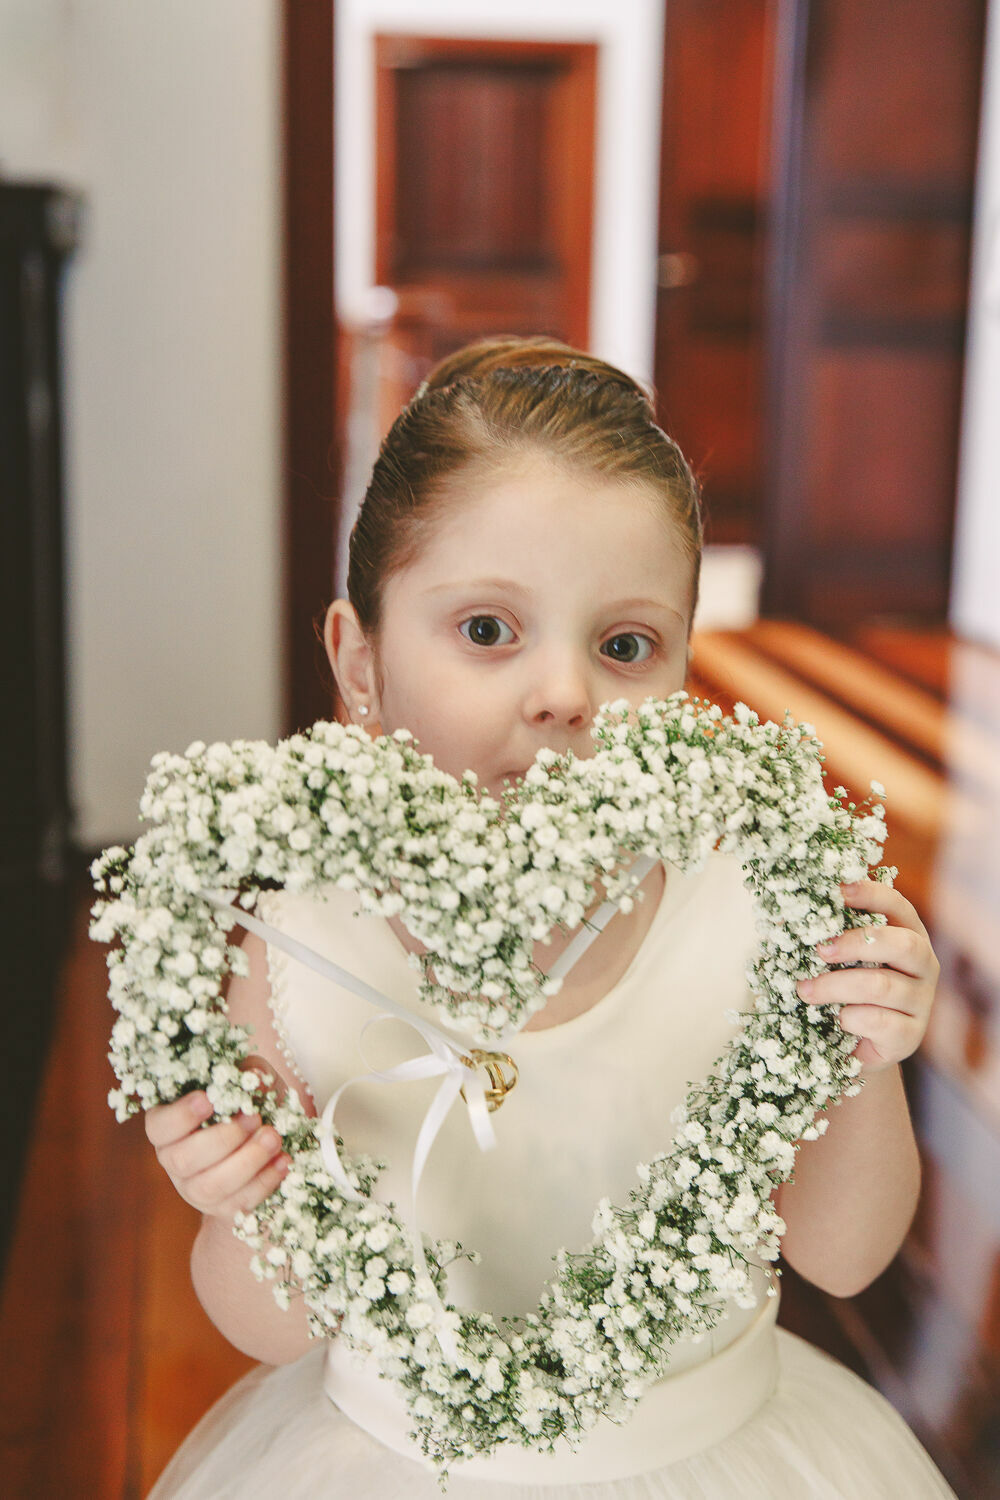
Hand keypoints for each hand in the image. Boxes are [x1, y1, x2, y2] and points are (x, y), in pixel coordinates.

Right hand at [145, 1089, 290, 1219]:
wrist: (263, 1139)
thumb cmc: (247, 1102)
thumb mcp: (248, 1080)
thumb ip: (247, 1074)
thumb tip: (252, 1078)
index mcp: (168, 1125)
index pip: (160, 1126)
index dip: (180, 1115)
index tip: (208, 1099)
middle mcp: (174, 1159)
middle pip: (183, 1160)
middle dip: (223, 1138)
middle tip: (254, 1117)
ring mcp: (194, 1189)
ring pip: (210, 1186)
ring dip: (246, 1162)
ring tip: (273, 1138)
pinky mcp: (221, 1208)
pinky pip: (238, 1203)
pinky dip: (264, 1181)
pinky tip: (283, 1160)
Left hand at [796, 880, 939, 1073]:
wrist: (850, 1046)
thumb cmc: (841, 989)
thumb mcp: (834, 958)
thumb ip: (822, 934)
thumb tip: (784, 913)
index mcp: (906, 934)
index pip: (897, 906)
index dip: (871, 894)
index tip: (838, 890)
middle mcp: (923, 965)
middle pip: (904, 944)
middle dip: (857, 943)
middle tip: (820, 950)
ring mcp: (921, 1001)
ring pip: (882, 986)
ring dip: (835, 986)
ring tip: (805, 990)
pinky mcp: (910, 1035)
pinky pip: (879, 1021)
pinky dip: (850, 1018)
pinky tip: (838, 1020)